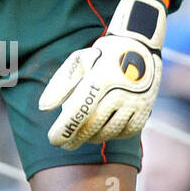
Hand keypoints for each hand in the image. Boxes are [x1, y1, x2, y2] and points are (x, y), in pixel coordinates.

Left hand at [39, 0, 165, 147]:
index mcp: (100, 78)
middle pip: (93, 126)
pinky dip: (113, 135)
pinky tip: (103, 132)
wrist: (140, 45)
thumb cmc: (101, 55)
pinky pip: (127, 132)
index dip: (65, 129)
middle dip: (76, 139)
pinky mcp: (146, 108)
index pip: (79, 111)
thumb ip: (59, 84)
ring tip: (83, 136)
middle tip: (65, 145)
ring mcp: (136, 101)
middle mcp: (120, 92)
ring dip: (93, 138)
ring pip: (110, 132)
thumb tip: (43, 108)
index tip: (54, 140)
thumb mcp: (78, 61)